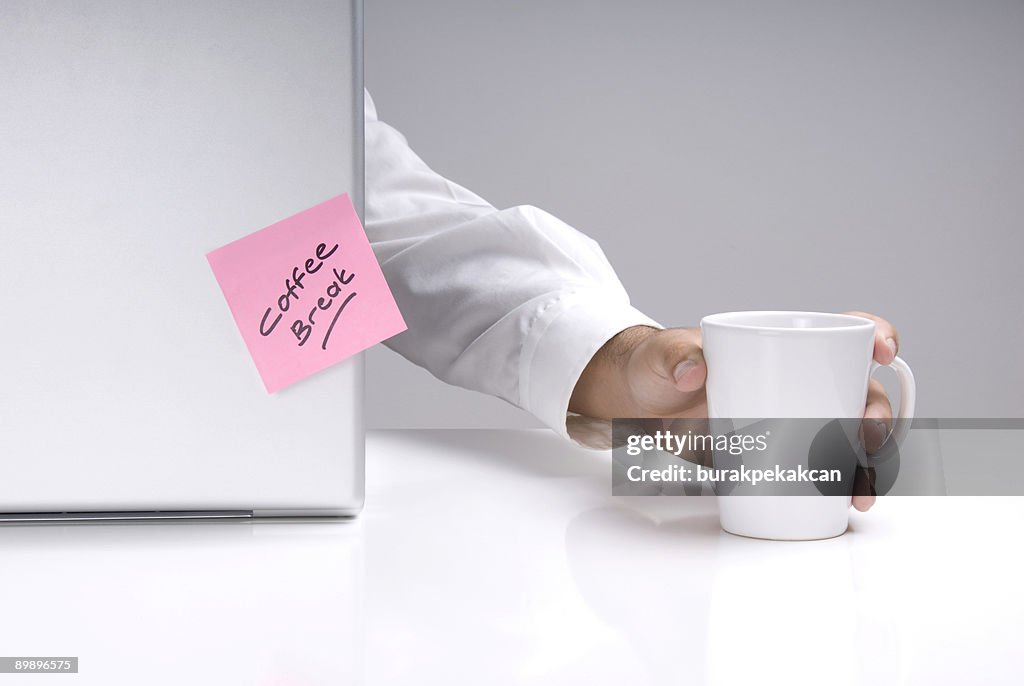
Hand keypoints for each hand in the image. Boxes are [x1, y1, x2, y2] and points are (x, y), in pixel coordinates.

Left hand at [569, 312, 900, 511]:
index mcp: (780, 344)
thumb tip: (693, 368)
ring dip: (867, 464)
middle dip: (876, 417)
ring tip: (858, 491)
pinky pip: (823, 468)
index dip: (875, 335)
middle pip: (860, 393)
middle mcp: (799, 380)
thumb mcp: (660, 356)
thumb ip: (673, 356)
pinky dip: (842, 485)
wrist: (636, 407)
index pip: (841, 332)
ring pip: (850, 437)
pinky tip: (846, 503)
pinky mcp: (780, 453)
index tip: (884, 351)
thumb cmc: (655, 369)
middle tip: (864, 440)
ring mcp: (794, 418)